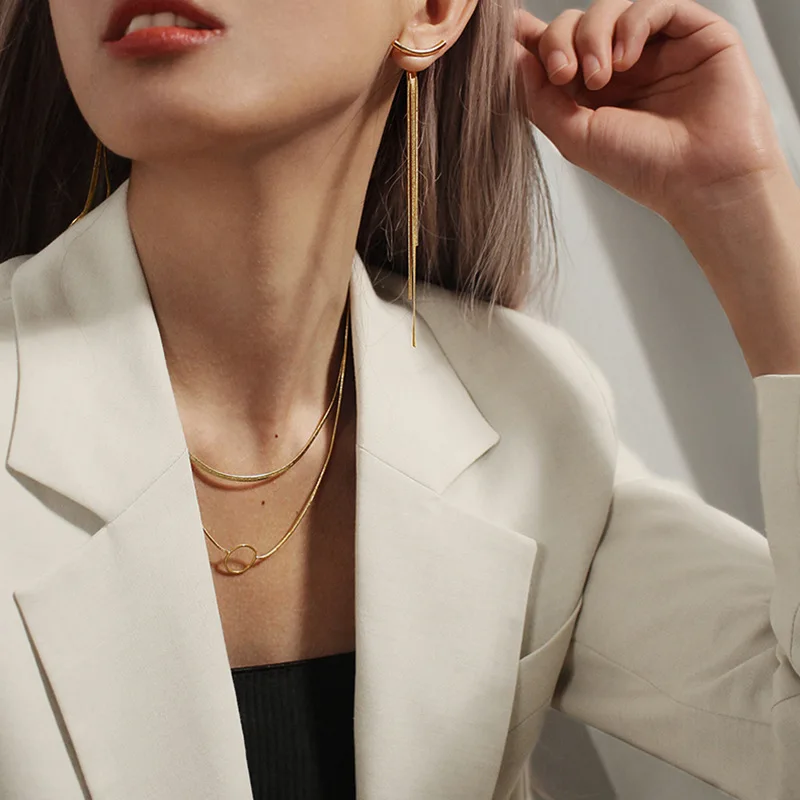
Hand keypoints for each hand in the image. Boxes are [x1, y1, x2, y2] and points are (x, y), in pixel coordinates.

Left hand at [514, 0, 788, 222]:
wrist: (703, 180)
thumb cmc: (644, 168)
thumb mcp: (574, 137)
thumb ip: (538, 98)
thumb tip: (510, 56)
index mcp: (590, 93)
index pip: (556, 51)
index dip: (531, 38)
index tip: (507, 32)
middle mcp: (621, 67)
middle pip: (575, 24)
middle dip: (559, 40)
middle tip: (562, 73)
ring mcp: (657, 48)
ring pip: (610, 8)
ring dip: (593, 35)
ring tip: (599, 76)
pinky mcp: (694, 33)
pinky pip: (655, 5)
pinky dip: (632, 24)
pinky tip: (626, 60)